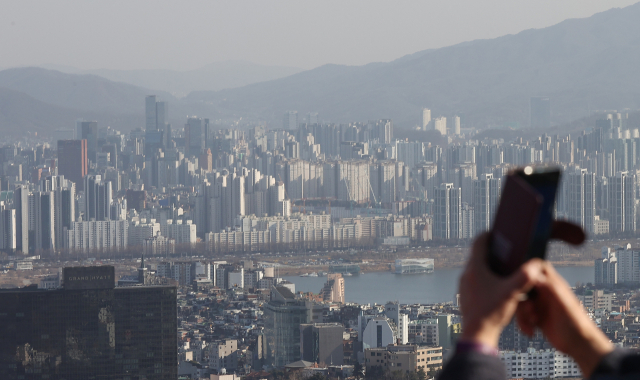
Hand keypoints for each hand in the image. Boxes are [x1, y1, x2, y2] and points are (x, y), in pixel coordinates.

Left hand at [459, 232, 542, 347]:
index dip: (489, 234)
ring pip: (475, 267)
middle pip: (477, 254)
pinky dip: (485, 277)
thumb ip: (525, 277)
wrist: (477, 334)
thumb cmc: (493, 313)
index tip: (499, 233)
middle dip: (492, 250)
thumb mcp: (512, 293)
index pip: (479, 241)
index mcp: (475, 268)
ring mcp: (464, 285)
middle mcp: (466, 274)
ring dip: (488, 264)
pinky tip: (497, 286)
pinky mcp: (465, 295)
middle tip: (506, 249)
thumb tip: (536, 265)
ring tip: (504, 266)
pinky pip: (474, 279)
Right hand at [516, 261, 613, 377]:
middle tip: (529, 310)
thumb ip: (550, 287)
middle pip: (524, 287)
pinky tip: (531, 331)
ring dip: (522, 314)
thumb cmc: (577, 323)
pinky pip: (522, 316)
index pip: (538, 268)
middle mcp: (546, 294)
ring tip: (531, 323)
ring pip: (521, 302)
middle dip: (521, 299)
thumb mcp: (563, 303)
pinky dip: (523, 324)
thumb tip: (533, 274)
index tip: (521, 283)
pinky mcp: (537, 318)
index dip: (528, 271)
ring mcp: (541, 306)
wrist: (579, 345)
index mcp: (553, 286)